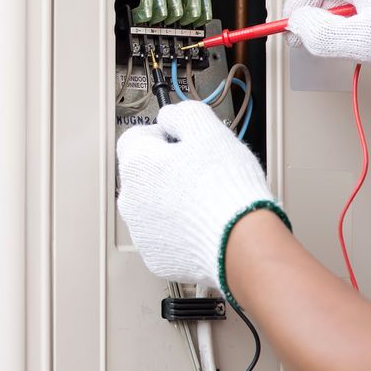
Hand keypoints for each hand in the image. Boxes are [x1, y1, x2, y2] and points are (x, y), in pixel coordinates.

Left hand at [116, 101, 285, 304]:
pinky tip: (204, 223)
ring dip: (174, 200)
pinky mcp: (156, 256)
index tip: (184, 141)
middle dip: (169, 169)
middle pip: (145, 174)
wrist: (241, 242)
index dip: (164, 135)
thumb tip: (171, 116)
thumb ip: (183, 113)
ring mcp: (141, 231)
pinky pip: (165, 235)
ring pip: (154, 206)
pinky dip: (180, 229)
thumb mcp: (208, 130)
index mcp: (137, 164)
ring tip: (206, 200)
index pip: (136, 137)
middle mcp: (130, 199)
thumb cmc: (226, 189)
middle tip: (202, 171)